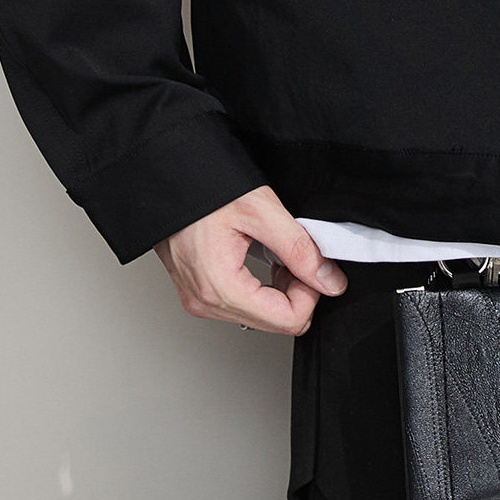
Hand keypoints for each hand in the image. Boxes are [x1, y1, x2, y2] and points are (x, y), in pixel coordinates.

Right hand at [154, 184, 348, 335]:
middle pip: (275, 323)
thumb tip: (330, 282)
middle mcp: (205, 303)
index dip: (311, 291)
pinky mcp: (199, 293)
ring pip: (261, 317)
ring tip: (277, 253)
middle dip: (296, 290)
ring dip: (279, 289)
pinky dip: (261, 287)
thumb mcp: (261, 210)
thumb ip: (300, 249)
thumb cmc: (205, 187)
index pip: (287, 321)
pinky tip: (263, 258)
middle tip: (294, 254)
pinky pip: (242, 306)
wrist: (168, 177)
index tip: (311, 263)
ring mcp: (199, 301)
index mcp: (220, 288)